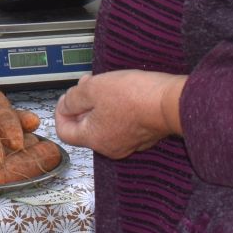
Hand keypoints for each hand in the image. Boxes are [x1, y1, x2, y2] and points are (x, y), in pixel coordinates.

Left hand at [54, 70, 185, 158]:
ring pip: (104, 124)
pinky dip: (118, 110)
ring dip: (100, 105)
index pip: (64, 132)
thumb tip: (66, 105)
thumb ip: (73, 99)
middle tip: (88, 84)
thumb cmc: (134, 97)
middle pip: (85, 127)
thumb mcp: (92, 89)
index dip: (61, 111)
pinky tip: (124, 94)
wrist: (171, 102)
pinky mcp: (144, 136)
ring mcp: (129, 144)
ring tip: (106, 85)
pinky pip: (122, 124)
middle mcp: (110, 147)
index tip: (68, 97)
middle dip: (82, 104)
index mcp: (94, 138)